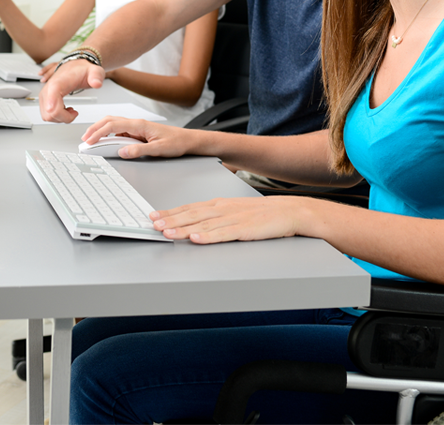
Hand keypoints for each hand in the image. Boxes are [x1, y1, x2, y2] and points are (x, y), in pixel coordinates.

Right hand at [38, 59, 105, 122]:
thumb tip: (97, 84)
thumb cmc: (82, 71)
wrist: (74, 67)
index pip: (51, 97)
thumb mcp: (94, 71)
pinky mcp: (45, 100)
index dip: (53, 107)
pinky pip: (47, 115)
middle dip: (65, 117)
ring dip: (61, 118)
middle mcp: (48, 90)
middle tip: (74, 112)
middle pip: (50, 113)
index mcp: (58, 83)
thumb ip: (96, 76)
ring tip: (70, 110)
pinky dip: (57, 117)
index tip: (59, 111)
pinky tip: (65, 109)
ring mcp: (45, 96)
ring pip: (48, 117)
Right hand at [80, 116, 193, 159]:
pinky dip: (109, 135)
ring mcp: (136, 127)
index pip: (113, 125)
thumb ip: (139, 150)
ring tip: (92, 140)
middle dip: (95, 129)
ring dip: (101, 131)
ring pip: (114, 124)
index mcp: (140, 125)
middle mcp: (136, 124)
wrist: (187, 140)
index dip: (99, 133)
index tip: (90, 141)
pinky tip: (107, 142)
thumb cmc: (176, 142)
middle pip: (110, 121)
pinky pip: (120, 131)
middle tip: (85, 139)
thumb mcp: (158, 149)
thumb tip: (122, 152)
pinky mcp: (138, 132)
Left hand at [149, 195, 317, 243]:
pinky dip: (209, 237)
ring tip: (168, 232)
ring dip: (184, 229)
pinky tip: (197, 239)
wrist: (289, 212)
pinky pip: (224, 234)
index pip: (190, 208)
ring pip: (204, 225)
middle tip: (154, 224)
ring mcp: (234, 219)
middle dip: (171, 219)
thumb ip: (214, 217)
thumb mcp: (234, 211)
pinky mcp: (245, 230)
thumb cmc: (261, 214)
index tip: (153, 216)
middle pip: (192, 215)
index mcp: (219, 204)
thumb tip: (194, 224)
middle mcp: (223, 209)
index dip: (170, 212)